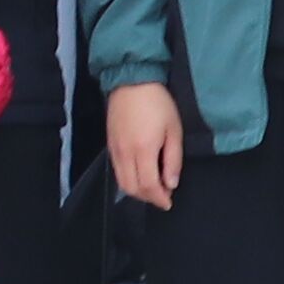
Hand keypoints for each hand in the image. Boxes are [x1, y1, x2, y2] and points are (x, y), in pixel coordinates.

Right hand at [103, 78, 184, 211]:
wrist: (132, 81)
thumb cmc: (158, 103)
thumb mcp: (174, 130)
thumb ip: (173, 160)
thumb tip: (171, 183)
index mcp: (143, 150)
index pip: (149, 186)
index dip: (159, 198)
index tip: (169, 202)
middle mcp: (125, 153)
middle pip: (132, 188)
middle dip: (148, 198)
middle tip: (162, 196)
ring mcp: (114, 149)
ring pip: (122, 182)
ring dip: (137, 191)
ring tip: (152, 187)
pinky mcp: (109, 144)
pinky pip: (116, 170)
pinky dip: (128, 179)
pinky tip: (140, 174)